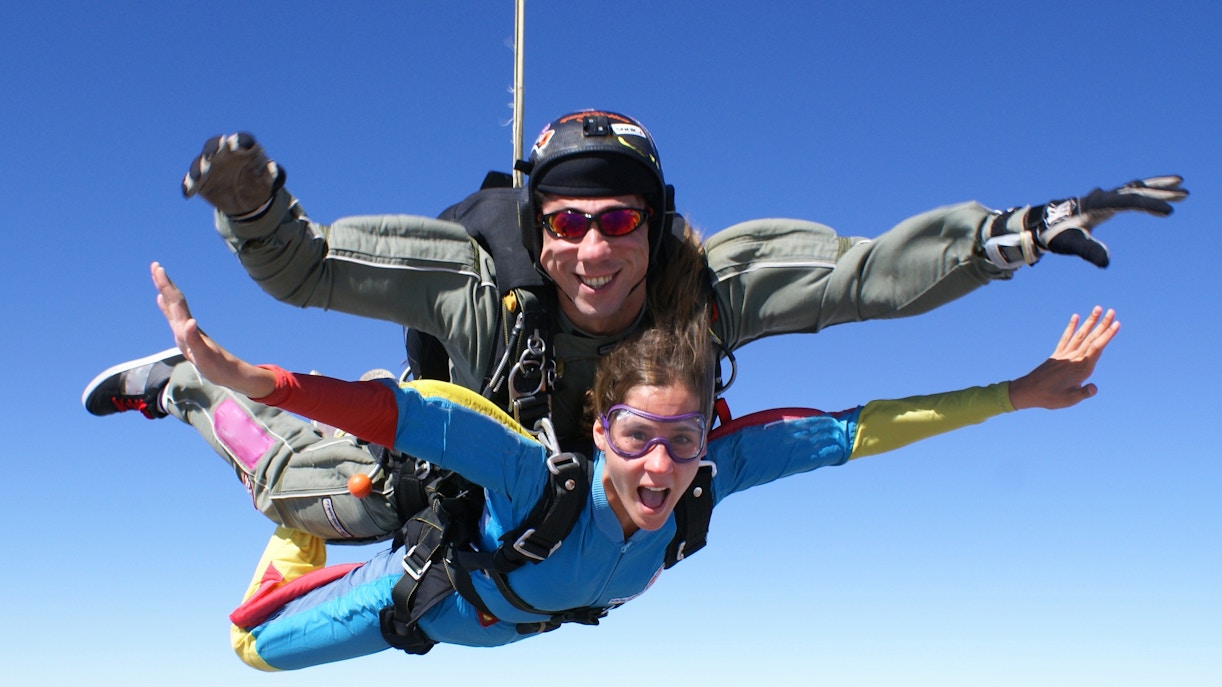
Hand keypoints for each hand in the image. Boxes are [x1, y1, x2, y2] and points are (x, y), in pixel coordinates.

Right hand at [151, 262, 275, 397]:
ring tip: (158, 280)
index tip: (158, 268)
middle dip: (164, 284)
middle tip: (155, 266)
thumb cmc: (218, 367)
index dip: (166, 286)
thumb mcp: (205, 356)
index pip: (176, 302)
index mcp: (188, 329)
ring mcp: (186, 331)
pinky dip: (166, 307)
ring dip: (165, 292)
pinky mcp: (187, 337)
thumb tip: (189, 322)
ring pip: (173, 307)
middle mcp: (186, 327)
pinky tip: (162, 301)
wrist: (230, 373)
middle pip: (174, 301)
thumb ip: (195, 340)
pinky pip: (173, 318)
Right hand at [181, 133, 285, 218]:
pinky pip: (191, 181)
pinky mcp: (200, 181)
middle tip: (211, 154)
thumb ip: (270, 175)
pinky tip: (187, 193)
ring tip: (199, 176)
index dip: (240, 141)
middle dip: (213, 147)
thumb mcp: (266, 184)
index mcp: (243, 151)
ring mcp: (210, 166)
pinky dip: (189, 186)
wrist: (246, 205)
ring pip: (200, 162)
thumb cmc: (257, 187)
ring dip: (199, 167)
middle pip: (215, 144)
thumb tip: (272, 166)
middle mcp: (223, 154)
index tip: (238, 146)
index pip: (242, 140)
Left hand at [982, 176, 1187, 268]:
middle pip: (1136, 191)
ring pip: (1134, 189)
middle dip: (1160, 191)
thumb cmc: (1055, 235)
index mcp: (1097, 205)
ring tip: (1179, 187)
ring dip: (1156, 188)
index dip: (1149, 204)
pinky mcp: (1103, 202)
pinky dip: (1144, 192)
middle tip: (1184, 193)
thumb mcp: (1071, 245)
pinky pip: (1129, 193)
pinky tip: (1155, 192)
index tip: (1167, 210)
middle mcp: (1102, 197)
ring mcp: (1103, 198)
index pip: (1128, 201)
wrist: (1040, 224)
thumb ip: (1089, 251)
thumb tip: (1106, 262)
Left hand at [1008, 306, 1118, 409]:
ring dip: (1089, 321)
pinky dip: (1071, 327)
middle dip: (1102, 324)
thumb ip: (1083, 393)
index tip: (1116, 324)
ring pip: (1080, 335)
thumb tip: (1094, 388)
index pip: (1096, 348)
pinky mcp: (1056, 355)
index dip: (1107, 335)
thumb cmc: (1049, 398)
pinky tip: (1075, 316)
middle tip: (1112, 311)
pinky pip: (1065, 338)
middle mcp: (1073, 358)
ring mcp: (1064, 355)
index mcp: (1080, 369)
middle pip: (1090, 338)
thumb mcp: (1068, 400)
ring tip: (1097, 308)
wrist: (1027, 392)